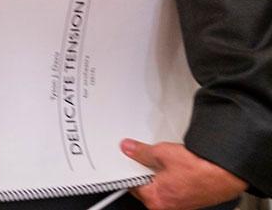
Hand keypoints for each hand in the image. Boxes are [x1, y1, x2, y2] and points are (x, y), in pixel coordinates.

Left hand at [121, 139, 246, 209]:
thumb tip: (129, 148)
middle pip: (144, 186)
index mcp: (155, 199)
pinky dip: (172, 178)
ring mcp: (179, 205)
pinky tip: (179, 168)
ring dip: (159, 174)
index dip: (128, 168)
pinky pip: (172, 188)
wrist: (226, 173)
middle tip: (148, 156)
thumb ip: (141, 152)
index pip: (131, 184)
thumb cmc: (200, 168)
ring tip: (168, 161)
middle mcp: (166, 206)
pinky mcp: (189, 200)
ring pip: (159, 186)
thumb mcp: (162, 153)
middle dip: (144, 171)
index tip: (127, 160)